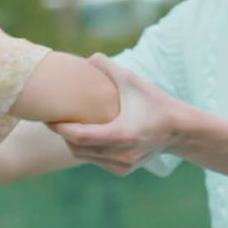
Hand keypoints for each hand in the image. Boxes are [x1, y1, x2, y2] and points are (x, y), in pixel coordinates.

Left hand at [48, 53, 190, 175]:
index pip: (79, 136)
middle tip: (52, 118)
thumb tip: (88, 58)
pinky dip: (86, 149)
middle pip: (77, 148)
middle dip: (63, 134)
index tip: (48, 116)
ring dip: (72, 142)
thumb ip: (109, 68)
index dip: (60, 127)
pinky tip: (84, 135)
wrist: (180, 130)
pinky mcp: (123, 170)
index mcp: (122, 134)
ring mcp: (122, 165)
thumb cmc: (155, 102)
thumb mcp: (134, 81)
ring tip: (65, 125)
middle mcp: (121, 154)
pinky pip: (95, 160)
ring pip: (84, 156)